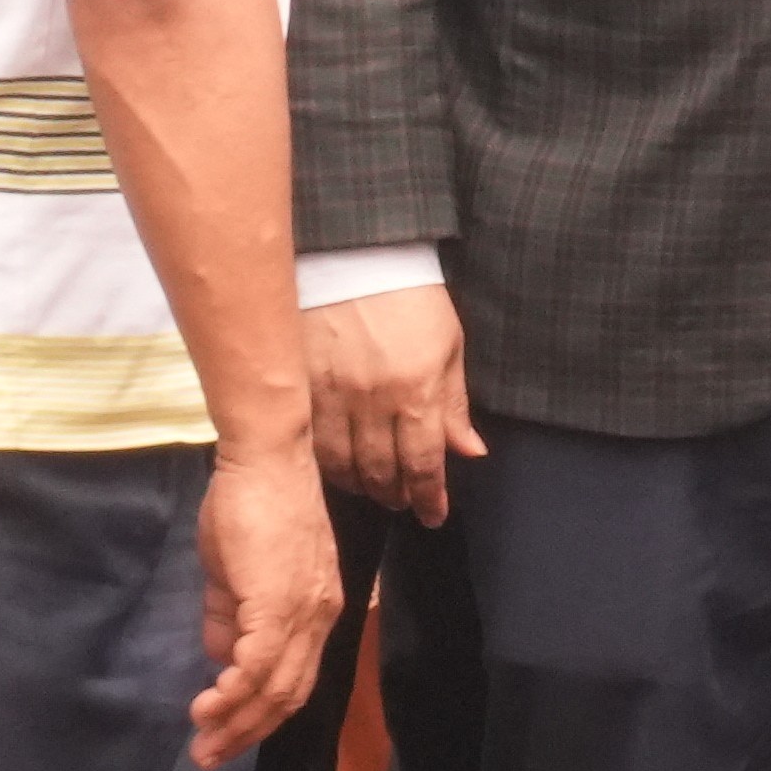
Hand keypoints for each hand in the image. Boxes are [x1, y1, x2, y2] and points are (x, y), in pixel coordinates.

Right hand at [185, 434, 340, 764]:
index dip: (260, 714)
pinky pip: (258, 664)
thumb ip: (230, 614)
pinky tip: (208, 707)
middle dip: (246, 733)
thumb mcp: (235, 570)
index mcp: (315, 610)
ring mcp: (303, 611)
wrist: (264, 456)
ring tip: (203, 744)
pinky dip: (233, 693)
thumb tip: (222, 656)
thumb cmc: (248, 503)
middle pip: (289, 696)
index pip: (294, 679)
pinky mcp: (278, 602)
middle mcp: (319, 617)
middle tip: (208, 757)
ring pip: (275, 688)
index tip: (225, 735)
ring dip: (236, 722)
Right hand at [302, 286, 479, 522]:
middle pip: (382, 472)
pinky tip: (336, 466)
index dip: (429, 499)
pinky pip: (311, 441)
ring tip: (372, 487)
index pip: (424, 465)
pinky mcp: (300, 384)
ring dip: (360, 486)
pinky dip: (326, 463)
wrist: (355, 255)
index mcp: (417, 390)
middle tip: (403, 501)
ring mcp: (332, 394)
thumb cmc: (409, 298)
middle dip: (396, 495)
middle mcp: (374, 400)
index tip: (433, 515)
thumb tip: (470, 451)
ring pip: (342, 465)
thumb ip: (455, 404)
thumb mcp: (448, 346)